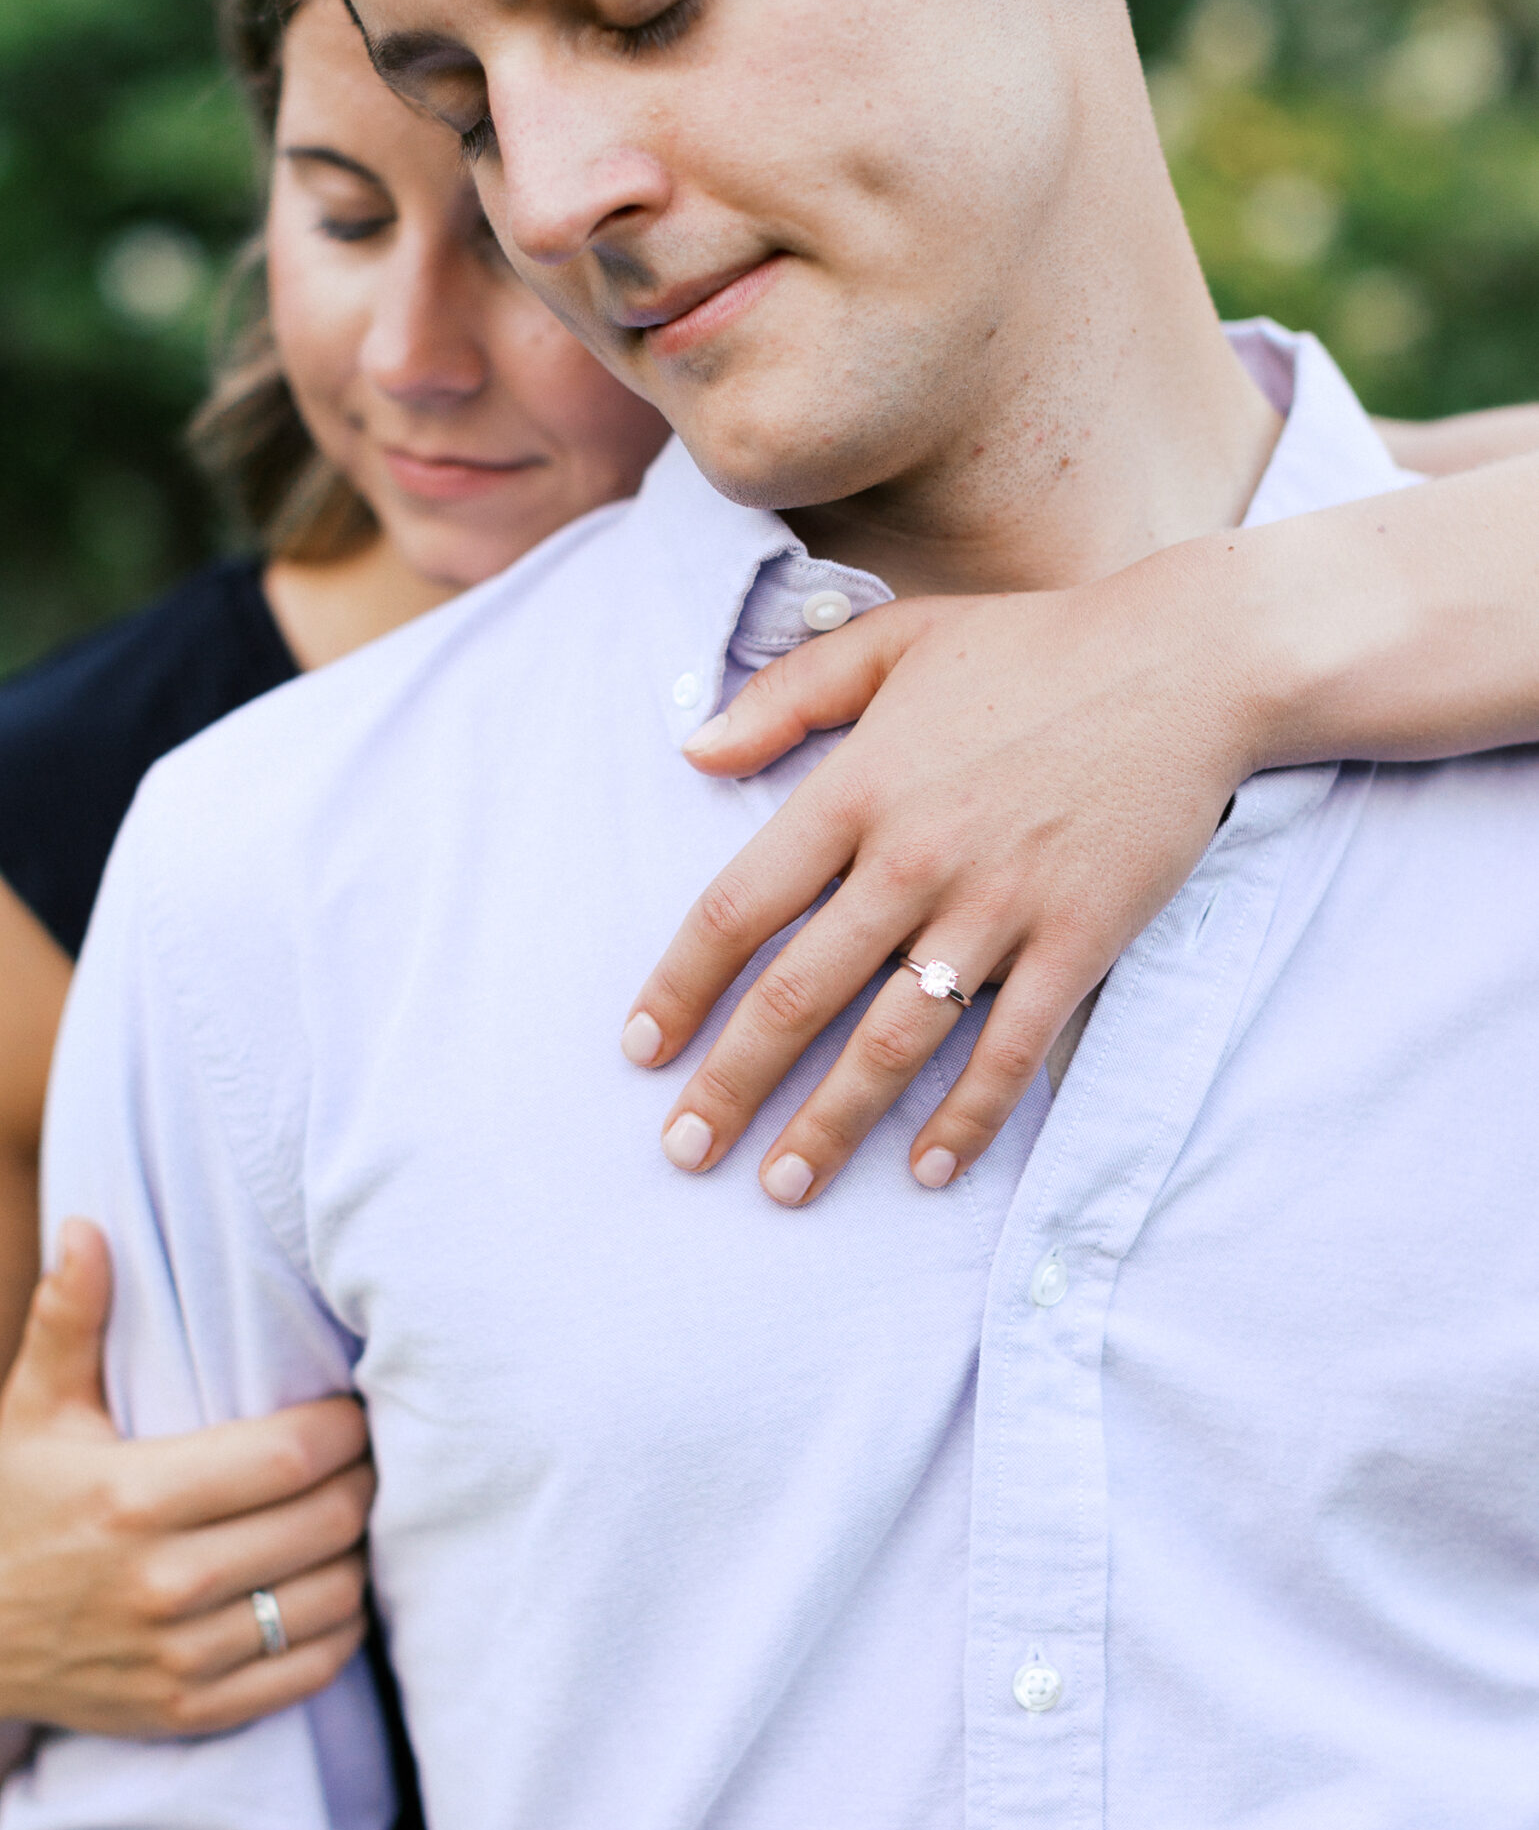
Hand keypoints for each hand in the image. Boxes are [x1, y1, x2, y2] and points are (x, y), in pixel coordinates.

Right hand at [0, 1221, 372, 1736]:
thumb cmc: (22, 1503)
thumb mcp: (37, 1409)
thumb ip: (70, 1319)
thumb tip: (87, 1228)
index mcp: (132, 1498)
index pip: (288, 1458)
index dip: (344, 1427)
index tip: (355, 1405)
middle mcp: (160, 1583)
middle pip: (324, 1523)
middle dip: (365, 1480)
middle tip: (372, 1454)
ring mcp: (178, 1657)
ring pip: (329, 1598)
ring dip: (360, 1551)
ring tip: (353, 1512)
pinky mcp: (192, 1711)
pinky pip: (311, 1670)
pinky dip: (341, 1626)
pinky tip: (331, 1581)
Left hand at [623, 541, 1255, 1204]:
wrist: (1187, 662)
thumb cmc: (1033, 647)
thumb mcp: (891, 642)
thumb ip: (784, 695)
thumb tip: (692, 751)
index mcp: (857, 788)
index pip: (738, 909)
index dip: (679, 988)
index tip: (642, 1051)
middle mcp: (913, 859)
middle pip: (799, 996)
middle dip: (732, 1086)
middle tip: (686, 1152)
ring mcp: (998, 908)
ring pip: (893, 1042)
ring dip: (831, 1125)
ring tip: (784, 1187)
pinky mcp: (1077, 941)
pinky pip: (1009, 1051)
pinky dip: (967, 1118)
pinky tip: (927, 1170)